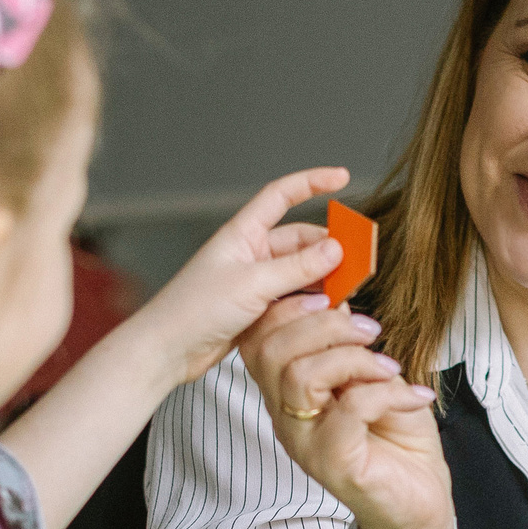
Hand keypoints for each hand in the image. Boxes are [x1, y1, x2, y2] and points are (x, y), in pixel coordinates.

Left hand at [132, 167, 353, 388]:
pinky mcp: (257, 309)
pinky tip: (327, 310)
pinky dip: (311, 301)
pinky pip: (293, 297)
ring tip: (347, 290)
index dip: (312, 182)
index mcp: (243, 233)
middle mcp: (250, 253)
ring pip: (301, 272)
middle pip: (301, 240)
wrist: (167, 351)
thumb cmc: (196, 310)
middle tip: (359, 261)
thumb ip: (298, 268)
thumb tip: (336, 248)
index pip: (282, 196)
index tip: (342, 178)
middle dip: (330, 247)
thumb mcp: (253, 285)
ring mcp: (254, 282)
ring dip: (324, 278)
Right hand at [239, 296, 453, 528]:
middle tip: (371, 330)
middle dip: (325, 324)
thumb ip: (349, 346)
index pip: (258, 339)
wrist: (420, 500)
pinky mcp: (334, 464)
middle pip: (271, 351)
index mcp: (287, 393)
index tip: (335, 296)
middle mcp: (286, 417)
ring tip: (390, 367)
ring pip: (300, 377)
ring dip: (355, 358)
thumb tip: (339, 299)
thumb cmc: (396, 439)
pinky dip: (388, 392)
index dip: (290, 306)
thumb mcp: (372, 377)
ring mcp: (305, 442)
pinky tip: (414, 396)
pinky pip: (350, 410)